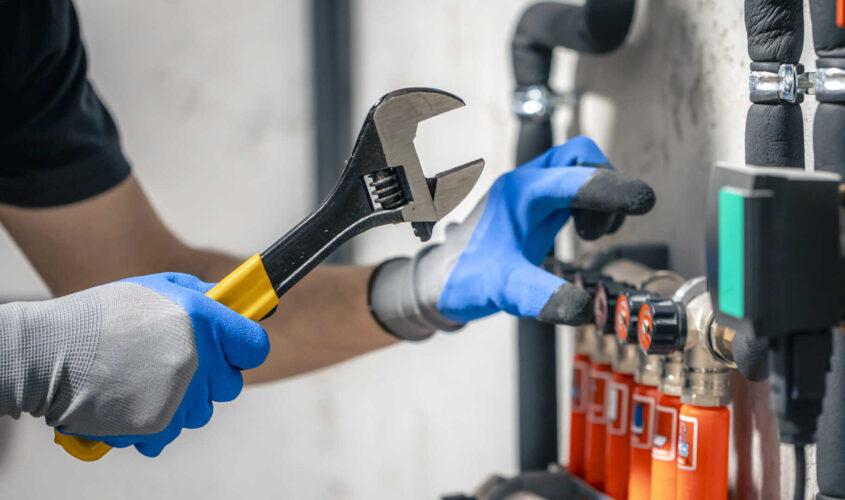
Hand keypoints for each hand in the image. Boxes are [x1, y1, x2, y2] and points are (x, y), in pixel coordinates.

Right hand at [0, 273, 268, 456]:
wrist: (50, 352)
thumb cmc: (104, 316)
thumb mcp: (159, 287)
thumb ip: (202, 296)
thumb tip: (232, 303)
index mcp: (204, 320)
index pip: (255, 346)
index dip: (243, 347)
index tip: (231, 347)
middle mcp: (199, 359)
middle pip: (231, 385)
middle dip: (211, 377)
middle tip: (178, 363)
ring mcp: (179, 395)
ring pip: (202, 412)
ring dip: (183, 401)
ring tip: (146, 380)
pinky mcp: (157, 425)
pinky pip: (173, 434)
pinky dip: (156, 424)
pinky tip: (135, 402)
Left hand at [369, 136, 654, 338]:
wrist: (439, 280)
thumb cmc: (463, 279)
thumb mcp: (502, 290)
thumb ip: (539, 296)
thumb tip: (584, 308)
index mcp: (519, 194)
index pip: (574, 177)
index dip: (612, 187)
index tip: (644, 201)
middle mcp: (526, 185)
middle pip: (580, 156)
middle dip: (607, 185)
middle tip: (603, 227)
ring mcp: (531, 192)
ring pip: (578, 168)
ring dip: (599, 194)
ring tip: (590, 233)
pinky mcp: (535, 206)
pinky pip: (572, 187)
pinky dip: (589, 203)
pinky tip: (583, 232)